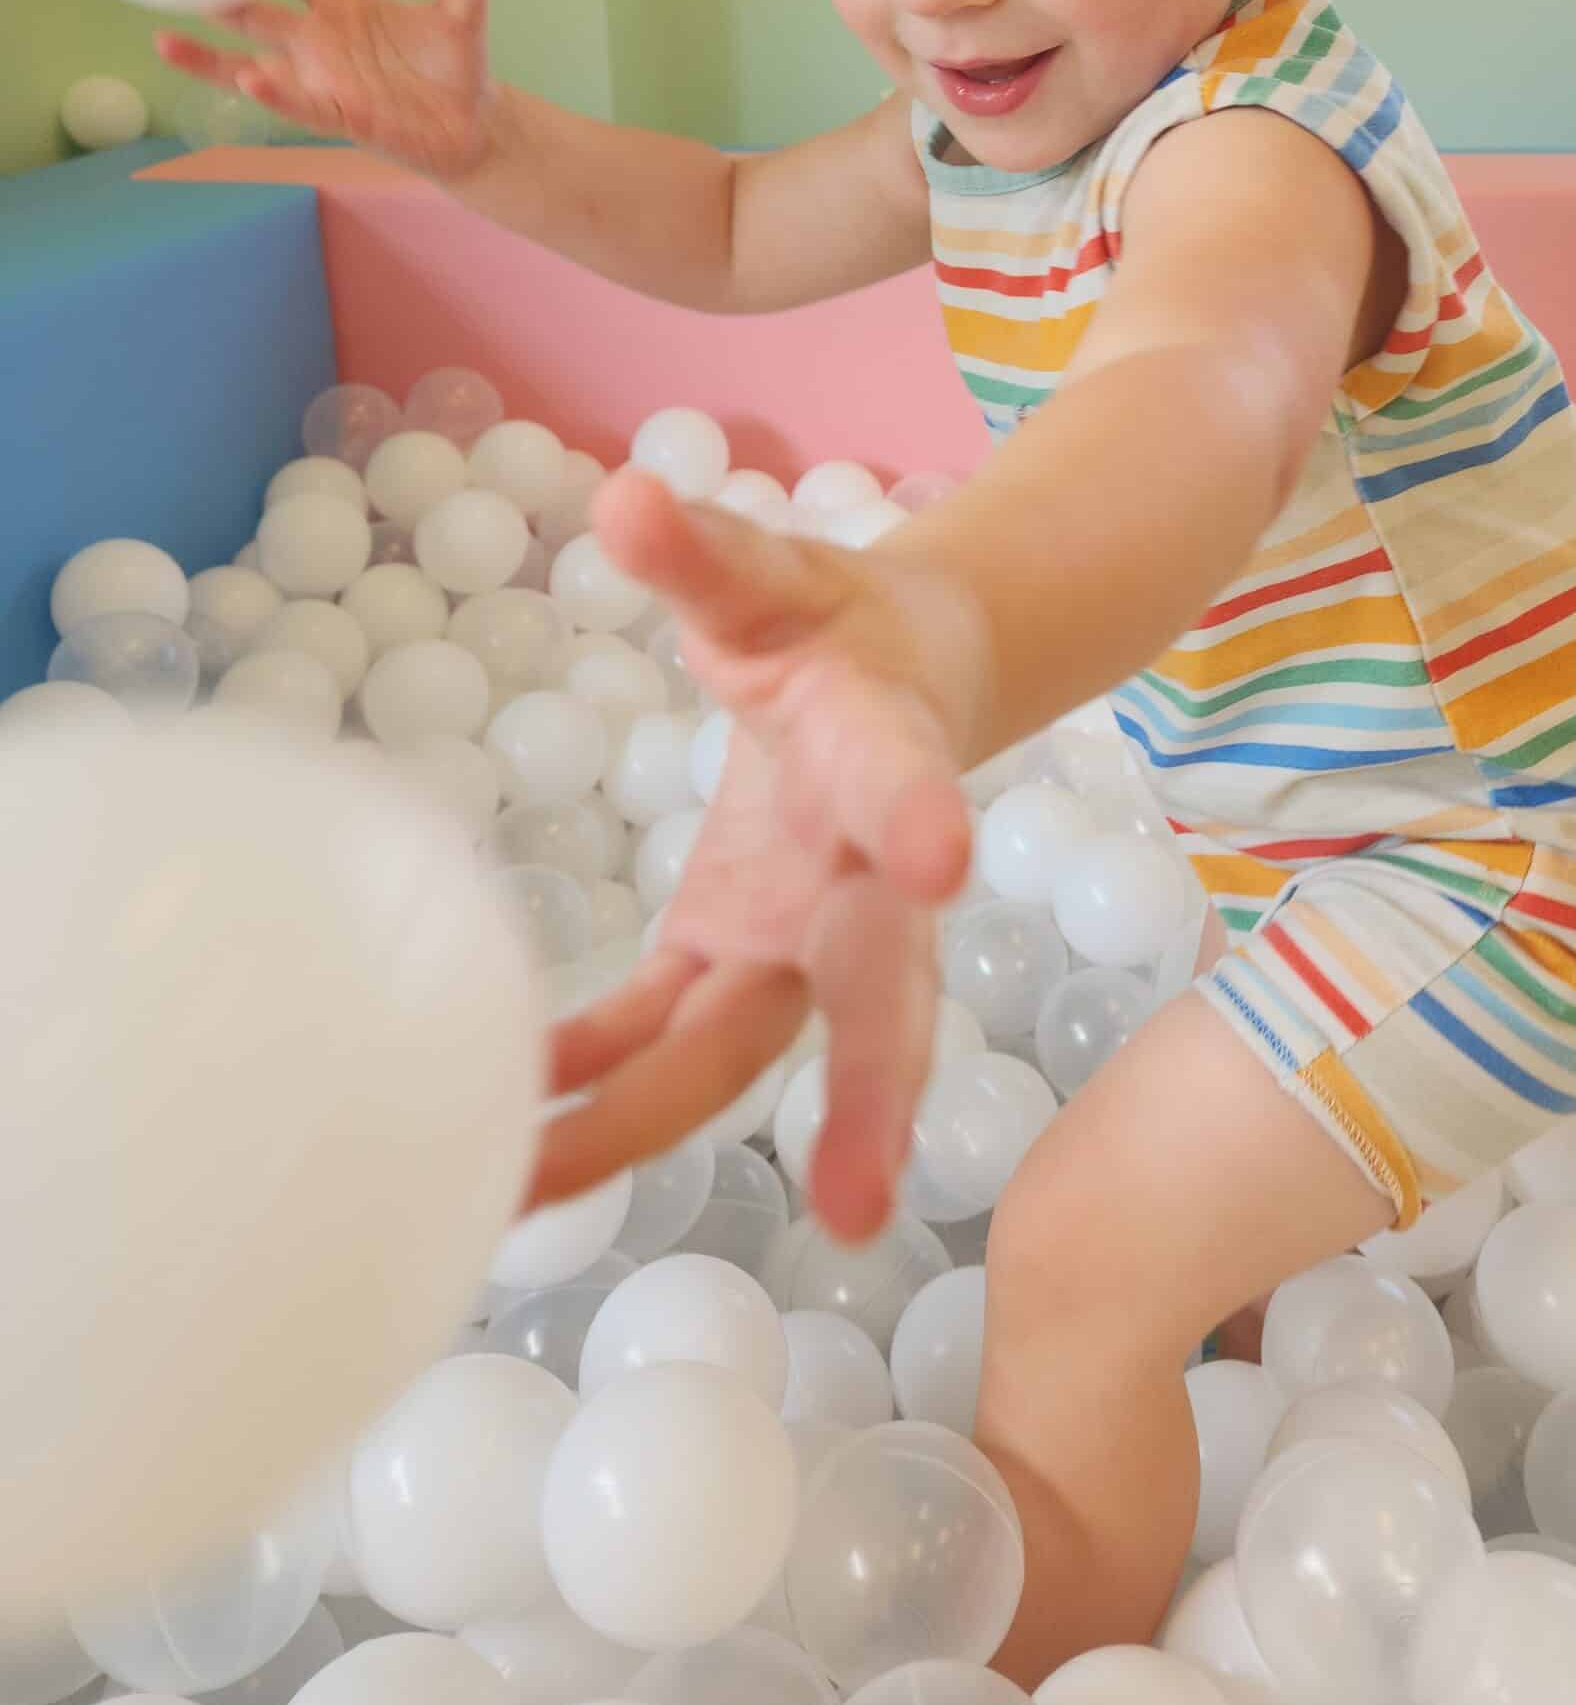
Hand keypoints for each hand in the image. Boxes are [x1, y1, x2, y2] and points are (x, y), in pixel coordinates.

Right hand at [151, 0, 502, 180]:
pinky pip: (300, 104)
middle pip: (256, 13)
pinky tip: (250, 79)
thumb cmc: (456, 70)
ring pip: (253, 67)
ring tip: (165, 41)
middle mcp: (323, 42)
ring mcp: (326, 80)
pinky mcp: (342, 115)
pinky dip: (276, 93)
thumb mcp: (463, 15)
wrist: (476, 128)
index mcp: (344, 6)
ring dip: (211, 58)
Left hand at [525, 471, 986, 1239]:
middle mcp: (859, 877)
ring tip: (535, 1201)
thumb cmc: (841, 626)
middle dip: (865, 1093)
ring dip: (651, 1126)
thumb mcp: (776, 576)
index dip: (915, 815)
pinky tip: (505, 1119)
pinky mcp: (733, 954)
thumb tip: (623, 498)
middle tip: (855, 1206)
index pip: (901, 781)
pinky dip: (589, 1072)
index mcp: (880, 755)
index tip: (941, 860)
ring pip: (750, 1048)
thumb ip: (705, 552)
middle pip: (872, 988)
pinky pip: (661, 1029)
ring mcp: (798, 936)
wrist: (903, 686)